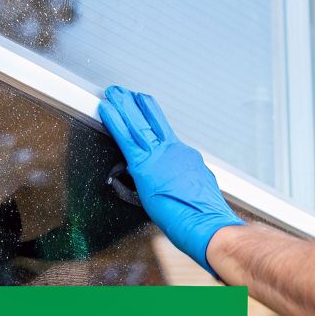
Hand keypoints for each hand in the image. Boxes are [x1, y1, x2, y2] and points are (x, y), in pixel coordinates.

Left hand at [97, 86, 243, 279]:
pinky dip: (115, 121)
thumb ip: (183, 183)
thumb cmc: (205, 216)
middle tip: (126, 92)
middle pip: (152, 121)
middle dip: (137, 105)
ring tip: (114, 92)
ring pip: (138, 124)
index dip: (153, 122)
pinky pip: (125, 138)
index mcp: (186, 157)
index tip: (145, 111)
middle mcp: (174, 150)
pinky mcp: (145, 165)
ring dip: (124, 106)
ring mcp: (160, 155)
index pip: (165, 135)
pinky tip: (106, 109)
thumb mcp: (197, 191)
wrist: (208, 223)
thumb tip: (175, 186)